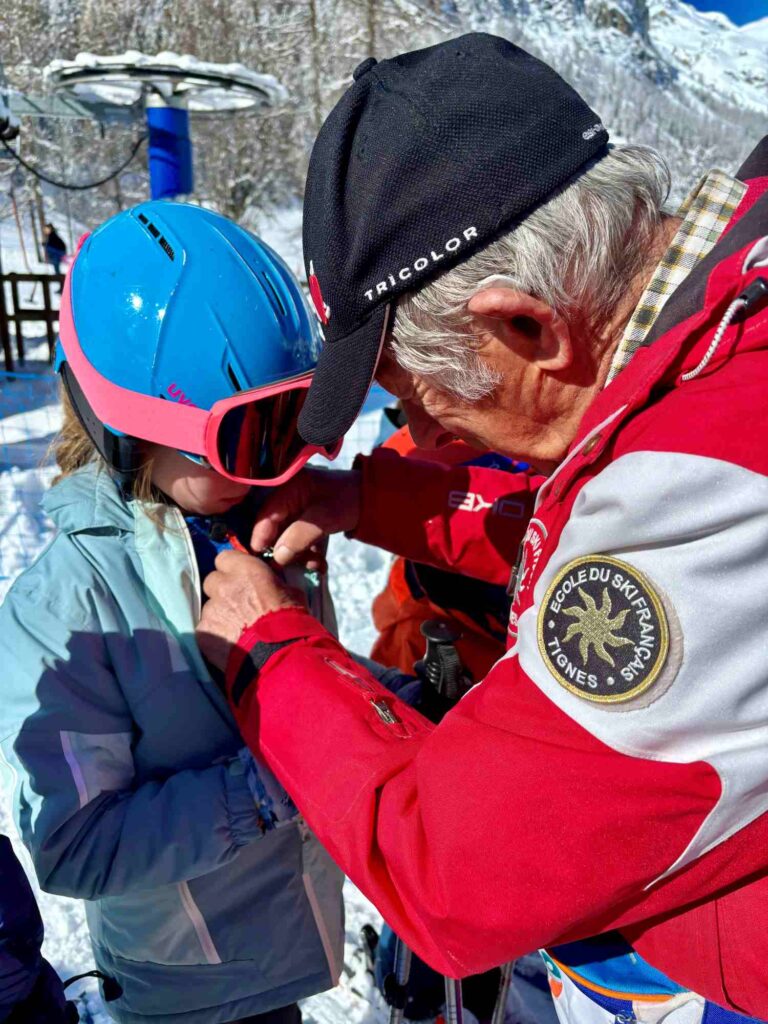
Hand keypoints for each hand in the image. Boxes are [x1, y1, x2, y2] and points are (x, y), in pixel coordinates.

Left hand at [197, 550, 305, 670]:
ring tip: (236, 629)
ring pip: (209, 607)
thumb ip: (274, 582)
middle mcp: (224, 585)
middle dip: (222, 590)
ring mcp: (211, 609)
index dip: (231, 568)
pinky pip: (205, 628)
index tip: (239, 578)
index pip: (224, 558)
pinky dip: (215, 633)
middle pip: (212, 581)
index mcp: (246, 570)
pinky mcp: (203, 632)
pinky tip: (229, 642)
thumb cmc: (290, 621)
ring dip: (219, 614)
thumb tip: (272, 582)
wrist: (279, 654)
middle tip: (237, 604)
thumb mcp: (291, 592)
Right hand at [251, 467, 361, 566]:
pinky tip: (320, 563)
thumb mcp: (324, 518)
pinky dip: (307, 552)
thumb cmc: (348, 500)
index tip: (260, 557)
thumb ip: (299, 536)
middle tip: (291, 566)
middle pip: (274, 529)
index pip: (266, 515)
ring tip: (315, 564)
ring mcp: (295, 510)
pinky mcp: (304, 522)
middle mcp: (287, 498)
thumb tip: (277, 557)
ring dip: (299, 554)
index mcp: (287, 488)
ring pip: (286, 537)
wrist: (373, 499)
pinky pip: (299, 540)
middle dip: (284, 550)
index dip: (261, 537)